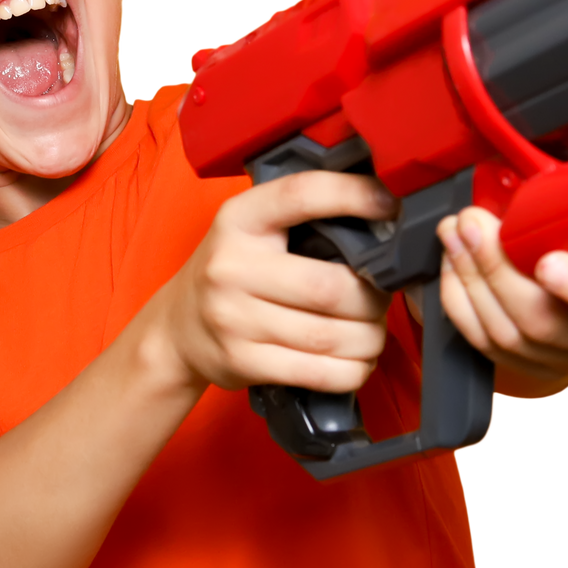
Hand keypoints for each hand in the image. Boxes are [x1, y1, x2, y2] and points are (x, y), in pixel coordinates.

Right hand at [161, 171, 396, 393]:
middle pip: (331, 286)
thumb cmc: (235, 272)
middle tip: (383, 300)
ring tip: (374, 334)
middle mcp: (232, 266)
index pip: (301, 195)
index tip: (390, 205)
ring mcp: (233, 318)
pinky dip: (352, 371)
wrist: (177, 328)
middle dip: (374, 299)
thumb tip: (384, 223)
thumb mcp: (254, 230)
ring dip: (370, 339)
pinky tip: (358, 363)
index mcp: (240, 218)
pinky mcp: (241, 362)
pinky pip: (316, 372)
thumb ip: (305, 220)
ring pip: (330, 335)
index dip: (352, 195)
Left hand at [432, 207, 567, 398]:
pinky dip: (462, 305)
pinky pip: (491, 348)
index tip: (547, 263)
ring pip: (512, 336)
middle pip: (551, 323)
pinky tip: (455, 268)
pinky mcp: (546, 369)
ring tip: (456, 235)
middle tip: (473, 224)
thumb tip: (558, 172)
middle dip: (498, 268)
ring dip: (471, 281)